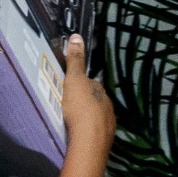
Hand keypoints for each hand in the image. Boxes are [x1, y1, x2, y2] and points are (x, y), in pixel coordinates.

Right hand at [60, 34, 114, 157]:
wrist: (89, 140)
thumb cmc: (80, 107)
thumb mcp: (74, 80)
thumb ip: (75, 61)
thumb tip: (77, 36)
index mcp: (101, 91)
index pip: (91, 83)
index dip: (80, 83)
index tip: (69, 87)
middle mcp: (108, 105)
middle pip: (94, 99)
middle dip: (85, 100)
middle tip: (68, 104)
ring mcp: (108, 124)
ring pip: (96, 115)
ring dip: (87, 116)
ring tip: (72, 120)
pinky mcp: (105, 139)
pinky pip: (96, 130)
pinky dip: (88, 130)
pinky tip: (79, 133)